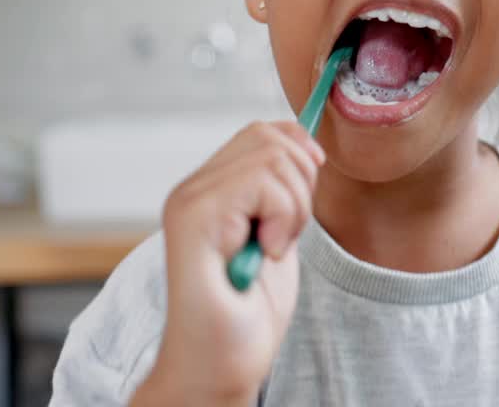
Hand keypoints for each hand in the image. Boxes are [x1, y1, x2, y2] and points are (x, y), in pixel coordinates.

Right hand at [133, 121, 322, 405]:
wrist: (221, 366)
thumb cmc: (248, 312)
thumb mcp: (278, 234)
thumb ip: (282, 192)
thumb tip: (308, 148)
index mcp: (209, 190)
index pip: (263, 131)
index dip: (299, 154)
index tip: (302, 203)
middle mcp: (192, 189)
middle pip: (270, 136)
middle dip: (301, 184)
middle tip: (284, 236)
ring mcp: (189, 201)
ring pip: (273, 157)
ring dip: (294, 209)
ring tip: (271, 249)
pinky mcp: (194, 219)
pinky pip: (264, 185)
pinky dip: (284, 220)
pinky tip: (263, 254)